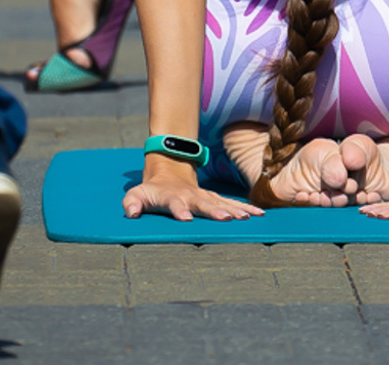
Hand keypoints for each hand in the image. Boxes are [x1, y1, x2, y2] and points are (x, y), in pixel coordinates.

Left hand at [122, 175, 262, 222]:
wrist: (169, 170)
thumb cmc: (152, 189)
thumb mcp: (136, 193)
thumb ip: (131, 202)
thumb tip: (130, 212)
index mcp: (172, 197)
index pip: (175, 204)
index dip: (180, 211)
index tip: (186, 219)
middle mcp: (191, 196)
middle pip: (204, 203)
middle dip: (214, 211)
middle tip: (225, 219)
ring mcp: (205, 196)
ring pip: (221, 202)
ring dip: (234, 209)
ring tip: (247, 218)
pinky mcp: (214, 198)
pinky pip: (231, 203)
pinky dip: (245, 207)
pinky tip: (258, 214)